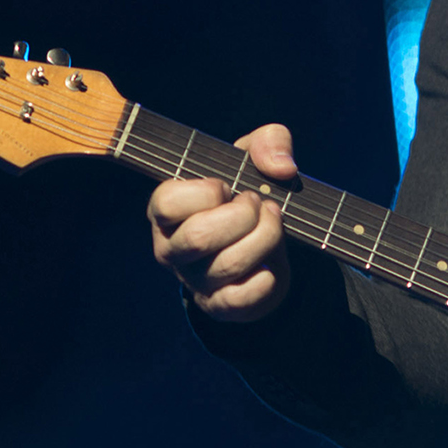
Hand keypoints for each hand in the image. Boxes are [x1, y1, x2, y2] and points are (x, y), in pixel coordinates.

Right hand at [148, 123, 298, 322]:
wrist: (267, 239)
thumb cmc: (247, 191)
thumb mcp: (255, 155)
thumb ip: (269, 142)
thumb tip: (280, 168)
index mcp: (167, 211)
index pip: (167, 203)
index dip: (206, 191)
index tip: (228, 186)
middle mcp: (172, 248)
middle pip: (200, 237)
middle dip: (244, 214)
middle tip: (259, 204)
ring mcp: (194, 280)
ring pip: (228, 264)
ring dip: (265, 237)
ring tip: (273, 223)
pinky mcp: (219, 305)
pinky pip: (240, 300)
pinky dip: (265, 280)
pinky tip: (271, 264)